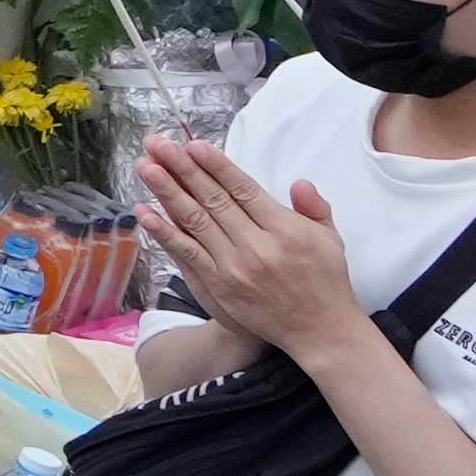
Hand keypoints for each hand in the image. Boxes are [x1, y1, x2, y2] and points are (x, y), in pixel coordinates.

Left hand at [132, 139, 357, 360]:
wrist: (318, 331)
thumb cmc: (325, 280)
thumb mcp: (330, 239)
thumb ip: (313, 207)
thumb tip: (299, 181)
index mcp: (285, 230)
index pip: (243, 190)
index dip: (216, 166)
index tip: (193, 145)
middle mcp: (257, 246)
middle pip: (213, 200)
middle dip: (182, 169)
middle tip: (158, 144)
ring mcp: (234, 268)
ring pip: (194, 222)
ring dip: (166, 192)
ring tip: (146, 167)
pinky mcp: (218, 286)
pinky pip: (186, 254)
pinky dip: (164, 233)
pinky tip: (145, 213)